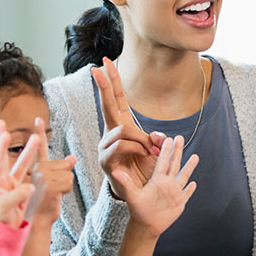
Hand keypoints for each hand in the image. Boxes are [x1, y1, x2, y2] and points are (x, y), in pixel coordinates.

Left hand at [0, 120, 40, 225]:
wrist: (0, 232)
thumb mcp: (4, 208)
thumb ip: (17, 196)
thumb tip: (32, 186)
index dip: (0, 148)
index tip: (3, 133)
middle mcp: (2, 179)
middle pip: (3, 155)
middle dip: (3, 139)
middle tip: (1, 122)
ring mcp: (11, 184)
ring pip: (22, 163)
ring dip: (29, 150)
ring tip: (36, 137)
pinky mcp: (20, 190)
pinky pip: (30, 175)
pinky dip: (37, 167)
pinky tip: (45, 161)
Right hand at [28, 117, 75, 226]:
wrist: (38, 221)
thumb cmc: (44, 204)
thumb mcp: (53, 184)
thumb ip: (61, 169)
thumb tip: (72, 157)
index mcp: (37, 168)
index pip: (40, 148)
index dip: (39, 132)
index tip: (38, 118)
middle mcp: (38, 169)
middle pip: (65, 165)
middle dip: (65, 179)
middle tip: (52, 192)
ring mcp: (43, 177)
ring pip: (69, 174)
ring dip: (66, 186)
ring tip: (53, 195)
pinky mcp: (49, 185)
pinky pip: (69, 182)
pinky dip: (67, 192)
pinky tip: (55, 198)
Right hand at [92, 57, 165, 200]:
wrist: (141, 193)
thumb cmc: (146, 169)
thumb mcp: (156, 151)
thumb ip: (156, 140)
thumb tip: (158, 136)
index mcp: (122, 126)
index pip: (116, 99)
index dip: (112, 81)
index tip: (104, 62)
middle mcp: (111, 133)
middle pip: (108, 105)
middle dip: (104, 85)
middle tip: (97, 67)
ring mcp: (106, 146)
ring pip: (123, 130)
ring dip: (141, 139)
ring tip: (151, 151)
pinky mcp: (106, 159)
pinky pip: (121, 146)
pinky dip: (137, 149)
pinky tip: (145, 154)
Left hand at [112, 135, 198, 238]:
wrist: (145, 225)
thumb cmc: (138, 211)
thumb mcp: (132, 195)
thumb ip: (126, 182)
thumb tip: (115, 171)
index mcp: (157, 180)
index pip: (162, 161)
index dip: (165, 150)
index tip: (167, 138)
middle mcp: (166, 183)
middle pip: (174, 164)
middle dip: (177, 151)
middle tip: (179, 137)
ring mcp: (174, 192)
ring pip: (184, 176)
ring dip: (189, 167)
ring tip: (195, 156)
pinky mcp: (179, 202)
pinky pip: (187, 193)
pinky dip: (191, 189)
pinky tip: (194, 183)